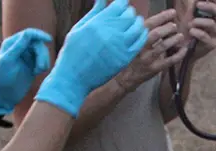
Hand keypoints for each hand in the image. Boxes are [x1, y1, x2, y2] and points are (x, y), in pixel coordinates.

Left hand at [0, 28, 51, 114]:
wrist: (4, 95)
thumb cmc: (2, 77)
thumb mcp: (8, 60)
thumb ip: (18, 46)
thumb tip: (28, 34)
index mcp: (12, 44)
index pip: (28, 34)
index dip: (39, 35)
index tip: (49, 40)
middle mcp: (20, 48)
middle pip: (38, 44)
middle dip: (41, 54)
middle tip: (40, 68)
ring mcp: (27, 57)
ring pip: (42, 53)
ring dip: (44, 61)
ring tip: (39, 72)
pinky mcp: (33, 66)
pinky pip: (43, 62)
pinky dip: (44, 66)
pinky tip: (38, 73)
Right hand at [35, 0, 148, 117]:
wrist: (74, 77)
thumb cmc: (73, 52)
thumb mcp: (79, 28)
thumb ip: (94, 13)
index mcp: (97, 23)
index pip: (119, 5)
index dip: (122, 4)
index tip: (121, 6)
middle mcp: (110, 33)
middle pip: (130, 15)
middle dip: (130, 13)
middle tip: (128, 15)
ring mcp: (119, 47)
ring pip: (138, 28)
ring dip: (138, 23)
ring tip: (134, 23)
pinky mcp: (125, 59)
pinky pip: (140, 43)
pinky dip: (142, 36)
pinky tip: (139, 34)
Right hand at [114, 9, 187, 91]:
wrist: (126, 76)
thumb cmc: (131, 56)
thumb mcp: (133, 42)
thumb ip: (144, 32)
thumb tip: (159, 21)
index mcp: (135, 38)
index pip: (149, 24)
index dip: (161, 17)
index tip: (172, 13)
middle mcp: (140, 47)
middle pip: (156, 34)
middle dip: (168, 28)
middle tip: (175, 26)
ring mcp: (148, 59)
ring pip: (163, 47)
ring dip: (174, 40)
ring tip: (180, 36)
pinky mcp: (154, 68)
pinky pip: (169, 61)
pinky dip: (178, 55)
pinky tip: (184, 49)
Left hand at [178, 0, 215, 60]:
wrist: (184, 48)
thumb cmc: (190, 30)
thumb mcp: (191, 15)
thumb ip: (196, 5)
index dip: (215, 0)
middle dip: (209, 6)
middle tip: (198, 5)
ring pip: (212, 24)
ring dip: (198, 21)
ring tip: (189, 24)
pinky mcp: (211, 45)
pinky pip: (205, 36)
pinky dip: (196, 32)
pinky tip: (191, 31)